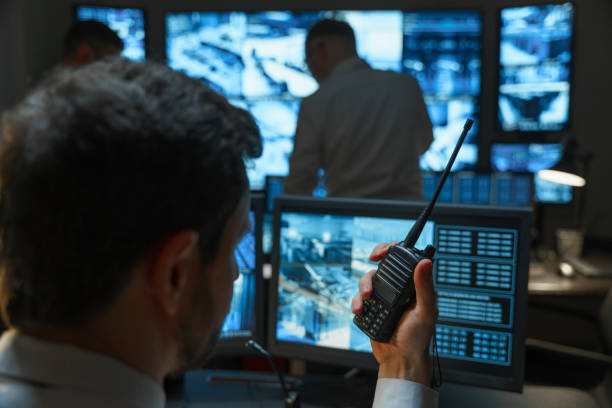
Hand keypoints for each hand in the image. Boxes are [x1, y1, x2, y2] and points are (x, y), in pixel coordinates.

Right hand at [351, 242, 436, 385]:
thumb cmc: (419, 339)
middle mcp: (397, 290)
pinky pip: (358, 299)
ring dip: (362, 287)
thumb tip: (426, 262)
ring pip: (366, 282)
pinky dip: (356, 302)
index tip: (380, 253)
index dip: (389, 250)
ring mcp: (382, 299)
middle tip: (369, 280)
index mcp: (413, 286)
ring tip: (366, 300)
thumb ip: (425, 286)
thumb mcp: (426, 311)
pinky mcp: (371, 310)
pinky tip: (360, 310)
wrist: (400, 360)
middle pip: (379, 268)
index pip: (401, 260)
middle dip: (371, 272)